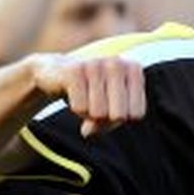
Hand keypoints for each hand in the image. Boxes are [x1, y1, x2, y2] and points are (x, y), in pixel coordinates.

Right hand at [31, 54, 146, 137]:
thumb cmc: (91, 92)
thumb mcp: (109, 109)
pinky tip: (72, 93)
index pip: (136, 114)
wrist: (57, 72)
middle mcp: (117, 63)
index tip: (111, 104)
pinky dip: (75, 108)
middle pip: (119, 116)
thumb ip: (109, 124)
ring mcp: (96, 64)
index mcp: (134, 69)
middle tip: (95, 102)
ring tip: (83, 95)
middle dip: (104, 118)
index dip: (120, 118)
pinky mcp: (74, 70)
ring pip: (98, 113)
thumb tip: (88, 131)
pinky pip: (80, 108)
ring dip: (88, 112)